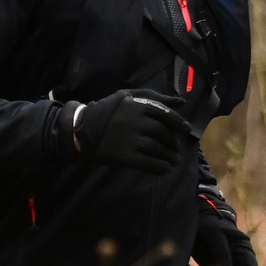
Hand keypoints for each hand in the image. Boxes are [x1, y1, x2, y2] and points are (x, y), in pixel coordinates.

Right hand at [68, 89, 196, 174]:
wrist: (80, 129)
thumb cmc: (106, 111)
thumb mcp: (128, 97)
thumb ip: (154, 97)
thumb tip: (182, 102)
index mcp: (136, 105)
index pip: (165, 114)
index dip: (178, 123)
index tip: (186, 130)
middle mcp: (134, 120)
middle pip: (162, 133)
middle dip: (173, 143)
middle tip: (175, 149)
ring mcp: (128, 139)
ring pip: (157, 149)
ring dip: (169, 157)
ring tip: (173, 161)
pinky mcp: (122, 155)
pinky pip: (147, 163)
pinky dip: (159, 167)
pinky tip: (165, 169)